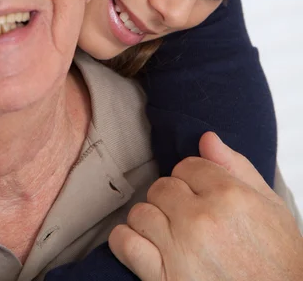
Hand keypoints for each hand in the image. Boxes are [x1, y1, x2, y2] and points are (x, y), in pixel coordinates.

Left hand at [109, 132, 302, 280]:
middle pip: (162, 186)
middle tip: (187, 218)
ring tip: (168, 233)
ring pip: (141, 212)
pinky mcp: (163, 278)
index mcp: (229, 195)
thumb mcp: (270, 206)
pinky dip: (126, 240)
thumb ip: (236, 166)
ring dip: (151, 220)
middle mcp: (201, 218)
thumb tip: (207, 138)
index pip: (188, 165)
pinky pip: (125, 243)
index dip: (193, 180)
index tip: (201, 196)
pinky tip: (142, 244)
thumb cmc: (279, 259)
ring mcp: (180, 249)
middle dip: (172, 199)